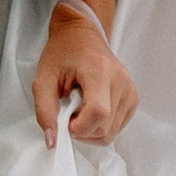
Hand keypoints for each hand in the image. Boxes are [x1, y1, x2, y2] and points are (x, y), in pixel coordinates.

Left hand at [32, 0, 138, 147]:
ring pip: (112, 131)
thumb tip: (52, 141)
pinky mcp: (133, 97)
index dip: (80, 127)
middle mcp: (121, 80)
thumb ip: (44, 110)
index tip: (66, 121)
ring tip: (79, 109)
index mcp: (100, 71)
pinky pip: (118, 126)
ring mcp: (130, 89)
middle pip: (106, 127)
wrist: (81, 34)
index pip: (98, 112)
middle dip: (83, 130)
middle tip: (69, 113)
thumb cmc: (62, 52)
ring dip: (91, 130)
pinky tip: (90, 110)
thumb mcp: (42, 79)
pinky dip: (102, 126)